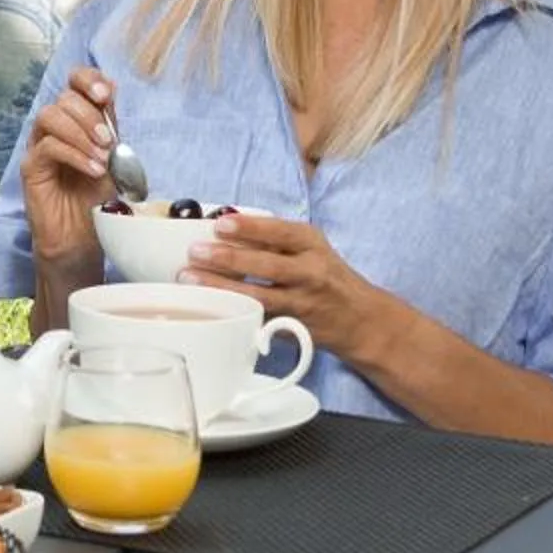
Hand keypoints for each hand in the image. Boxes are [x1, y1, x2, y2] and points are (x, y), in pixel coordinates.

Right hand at [19, 65, 120, 267]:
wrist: (81, 238)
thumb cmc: (96, 199)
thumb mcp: (112, 158)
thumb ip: (110, 126)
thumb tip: (112, 90)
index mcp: (77, 119)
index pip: (74, 82)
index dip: (88, 80)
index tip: (106, 95)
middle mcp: (55, 127)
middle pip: (64, 98)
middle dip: (90, 116)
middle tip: (108, 142)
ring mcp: (39, 145)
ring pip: (50, 116)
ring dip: (80, 133)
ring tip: (100, 157)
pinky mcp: (30, 167)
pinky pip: (47, 147)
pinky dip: (74, 155)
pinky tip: (92, 170)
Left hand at [181, 211, 384, 363]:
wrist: (361, 319)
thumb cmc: (326, 274)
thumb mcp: (310, 247)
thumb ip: (276, 237)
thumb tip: (225, 225)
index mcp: (312, 244)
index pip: (279, 232)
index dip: (249, 229)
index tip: (220, 224)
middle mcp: (310, 272)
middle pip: (266, 266)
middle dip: (227, 259)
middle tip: (195, 252)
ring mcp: (303, 303)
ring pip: (259, 296)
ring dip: (222, 288)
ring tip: (191, 278)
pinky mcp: (294, 328)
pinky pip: (260, 320)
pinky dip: (234, 313)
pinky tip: (211, 306)